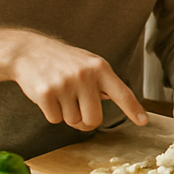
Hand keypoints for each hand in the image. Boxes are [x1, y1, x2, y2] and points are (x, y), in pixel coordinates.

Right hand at [8, 31, 147, 130]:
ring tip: (62, 95)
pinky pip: (55, 119)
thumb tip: (117, 99)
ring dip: (67, 115)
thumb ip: (104, 82)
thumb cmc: (64, 61)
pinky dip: (52, 113)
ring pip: (73, 121)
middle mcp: (85, 76)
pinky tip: (49, 96)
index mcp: (100, 68)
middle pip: (94, 119)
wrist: (29, 51)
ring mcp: (65, 84)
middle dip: (87, 121)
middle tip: (79, 110)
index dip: (133, 109)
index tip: (143, 122)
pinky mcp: (46, 93)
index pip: (122, 93)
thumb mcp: (90, 63)